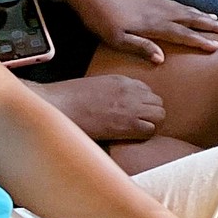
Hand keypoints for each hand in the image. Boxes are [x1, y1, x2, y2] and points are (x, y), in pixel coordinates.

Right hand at [32, 74, 163, 141]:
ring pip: (159, 115)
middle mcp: (131, 91)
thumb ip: (110, 92)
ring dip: (151, 124)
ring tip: (136, 132)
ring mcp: (131, 107)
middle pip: (157, 102)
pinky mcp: (127, 124)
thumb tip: (114, 104)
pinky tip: (130, 138)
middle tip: (138, 124)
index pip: (147, 90)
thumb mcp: (94, 86)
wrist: (57, 105)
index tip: (134, 112)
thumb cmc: (68, 99)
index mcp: (122, 80)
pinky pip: (150, 130)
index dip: (142, 103)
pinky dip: (144, 135)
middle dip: (150, 113)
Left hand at [75, 0, 217, 61]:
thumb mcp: (116, 38)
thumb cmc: (101, 18)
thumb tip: (161, 59)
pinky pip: (178, 4)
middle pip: (191, 19)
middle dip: (211, 25)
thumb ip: (140, 47)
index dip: (201, 41)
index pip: (183, 34)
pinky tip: (192, 9)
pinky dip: (191, 8)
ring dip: (204, 16)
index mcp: (154, 24)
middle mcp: (160, 12)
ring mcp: (157, 3)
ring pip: (186, 10)